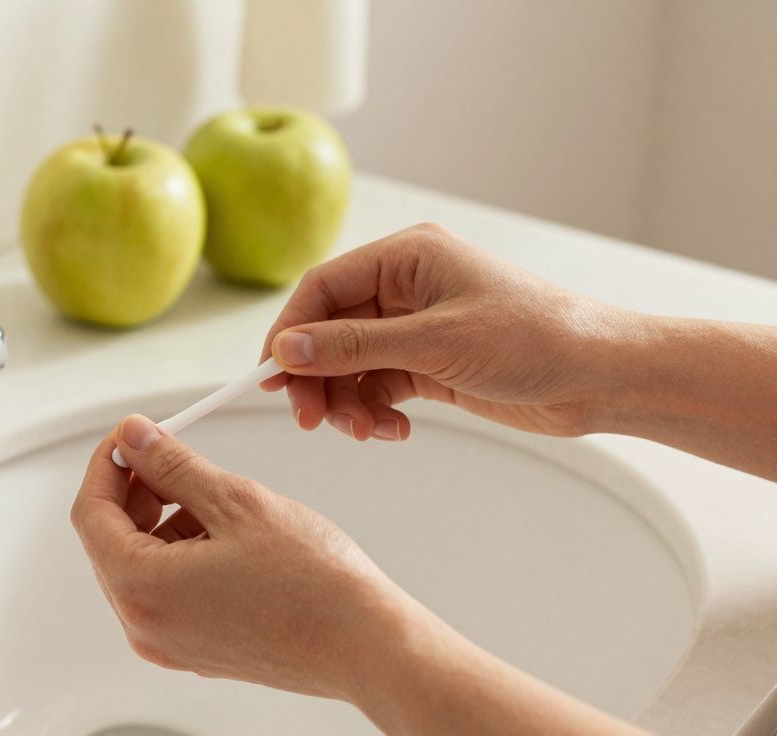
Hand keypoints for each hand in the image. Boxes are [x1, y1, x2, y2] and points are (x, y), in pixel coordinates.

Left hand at [71, 415, 649, 734]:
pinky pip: (166, 589)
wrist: (367, 645)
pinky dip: (181, 551)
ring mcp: (168, 643)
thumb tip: (136, 439)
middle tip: (173, 454)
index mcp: (142, 589)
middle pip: (110, 540)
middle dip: (136, 490)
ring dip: (163, 518)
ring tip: (216, 495)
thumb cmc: (315, 585)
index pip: (91, 512)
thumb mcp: (236, 502)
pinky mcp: (195, 648)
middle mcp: (144, 625)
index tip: (132, 436)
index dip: (108, 464)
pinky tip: (226, 532)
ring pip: (140, 562)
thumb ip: (173, 466)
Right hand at [260, 223, 638, 439]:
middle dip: (317, 377)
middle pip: (329, 330)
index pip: (322, 289)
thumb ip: (354, 347)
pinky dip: (373, 411)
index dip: (290, 333)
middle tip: (311, 420)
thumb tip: (286, 351)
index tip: (270, 377)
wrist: (602, 377)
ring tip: (365, 430)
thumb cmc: (536, 338)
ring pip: (349, 364)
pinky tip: (392, 430)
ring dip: (346, 401)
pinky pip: (377, 386)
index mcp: (406, 257)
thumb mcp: (436, 342)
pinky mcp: (428, 362)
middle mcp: (406, 286)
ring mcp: (416, 326)